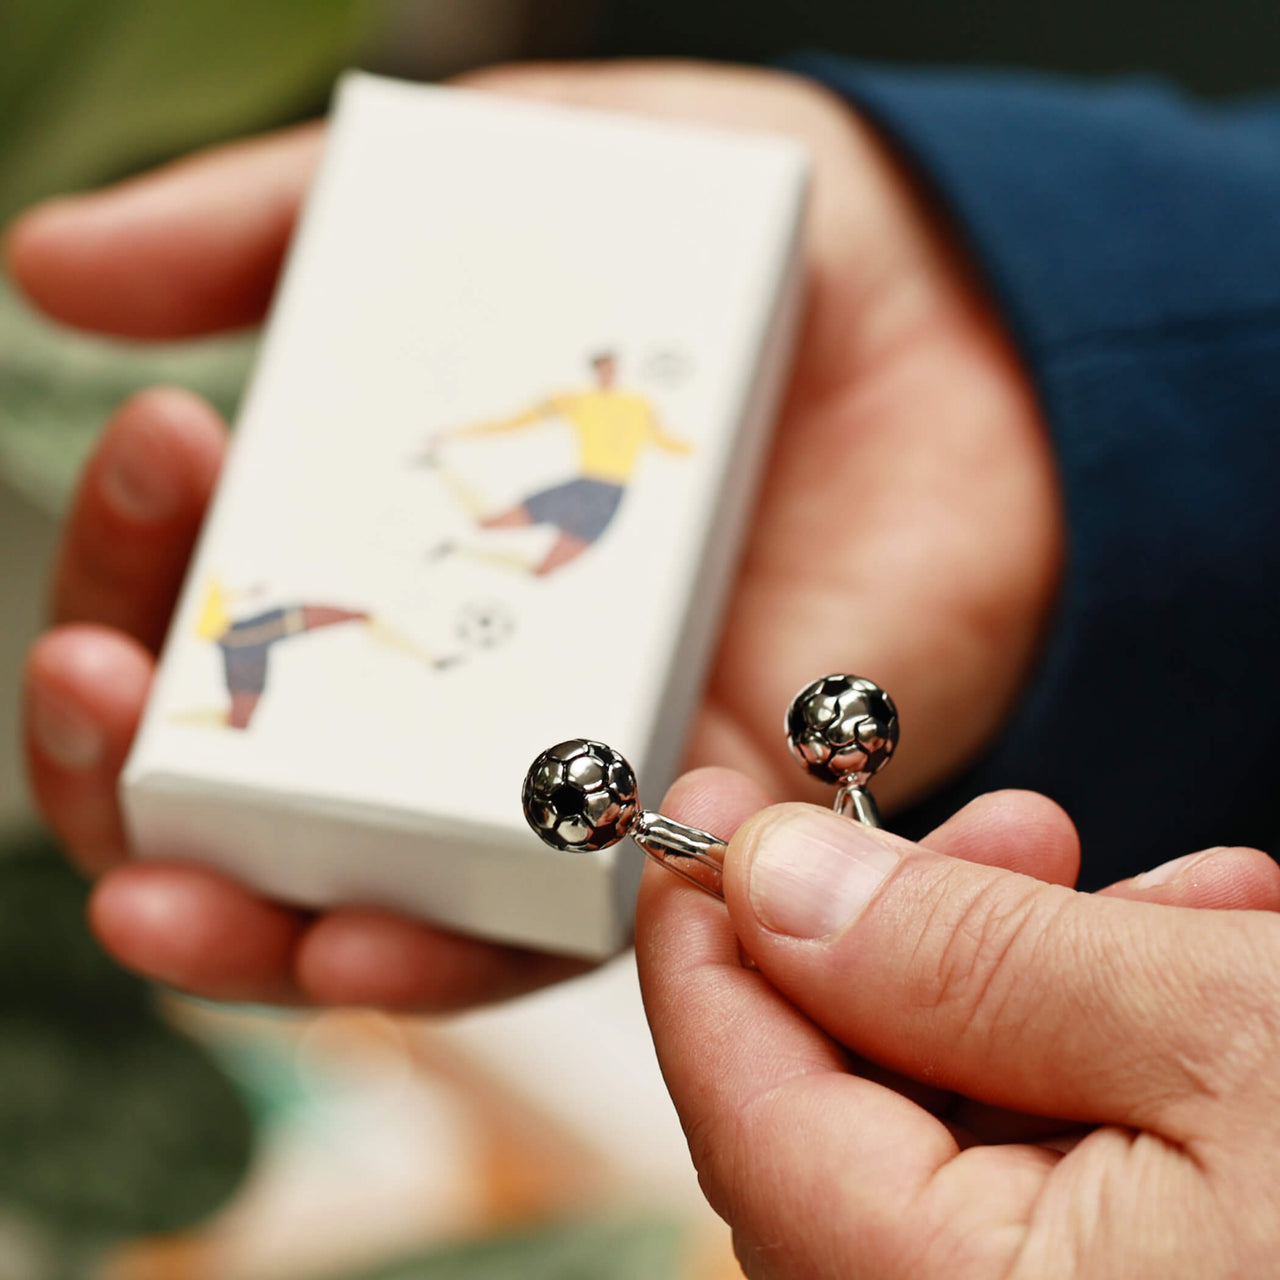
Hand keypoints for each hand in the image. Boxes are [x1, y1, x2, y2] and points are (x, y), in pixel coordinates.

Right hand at [7, 61, 1061, 1005]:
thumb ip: (278, 225)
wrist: (960, 323)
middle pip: (251, 796)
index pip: (204, 619)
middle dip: (136, 787)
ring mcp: (570, 768)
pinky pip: (557, 930)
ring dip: (257, 920)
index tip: (163, 458)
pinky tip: (375, 934)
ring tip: (171, 902)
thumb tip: (48, 268)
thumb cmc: (717, 246)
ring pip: (375, 896)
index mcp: (384, 549)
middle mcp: (456, 685)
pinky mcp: (686, 824)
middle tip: (94, 712)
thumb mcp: (497, 175)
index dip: (136, 572)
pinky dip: (457, 945)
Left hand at [636, 772, 1279, 1278]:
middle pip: (843, 1115)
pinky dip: (1087, 1054)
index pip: (749, 1116)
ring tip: (1091, 871)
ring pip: (952, 1131)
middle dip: (895, 936)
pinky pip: (1047, 1175)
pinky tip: (1174, 953)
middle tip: (960, 823)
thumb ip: (967, 957)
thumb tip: (774, 878)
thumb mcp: (1208, 1030)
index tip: (703, 828)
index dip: (707, 948)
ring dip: (1014, 974)